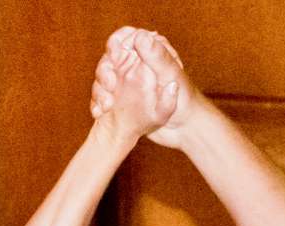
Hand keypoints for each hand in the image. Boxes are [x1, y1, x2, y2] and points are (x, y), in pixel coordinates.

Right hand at [92, 27, 201, 147]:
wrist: (184, 130)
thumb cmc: (186, 102)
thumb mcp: (171, 77)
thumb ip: (157, 57)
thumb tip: (140, 36)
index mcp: (150, 53)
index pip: (128, 37)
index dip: (117, 42)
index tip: (114, 55)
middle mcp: (136, 64)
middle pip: (110, 57)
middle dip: (104, 71)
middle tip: (110, 85)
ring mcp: (127, 81)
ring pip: (103, 77)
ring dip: (99, 90)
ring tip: (106, 106)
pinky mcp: (121, 99)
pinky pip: (102, 96)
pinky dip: (98, 104)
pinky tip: (99, 113)